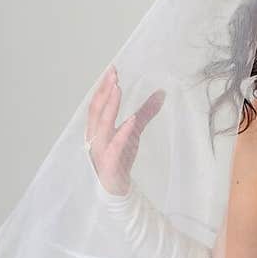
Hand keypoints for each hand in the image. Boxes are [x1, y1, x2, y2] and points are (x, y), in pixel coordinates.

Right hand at [84, 64, 165, 195]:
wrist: (116, 188)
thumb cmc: (120, 158)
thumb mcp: (134, 131)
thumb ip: (145, 113)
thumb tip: (161, 94)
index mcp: (97, 128)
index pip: (97, 103)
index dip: (103, 86)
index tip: (112, 70)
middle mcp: (95, 137)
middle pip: (96, 110)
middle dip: (104, 91)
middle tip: (113, 74)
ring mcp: (100, 149)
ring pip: (102, 124)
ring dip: (110, 106)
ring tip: (117, 89)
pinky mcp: (109, 162)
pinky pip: (115, 146)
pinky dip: (122, 132)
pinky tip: (131, 121)